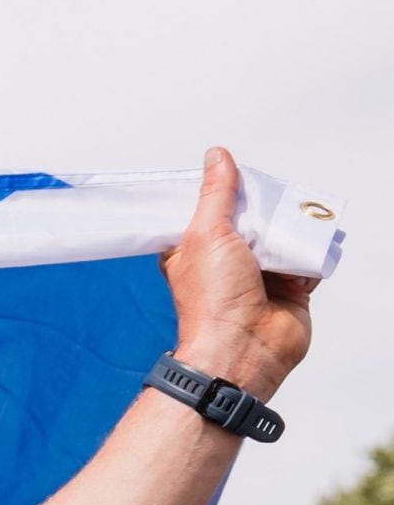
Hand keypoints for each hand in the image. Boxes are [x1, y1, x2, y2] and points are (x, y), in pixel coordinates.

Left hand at [159, 147, 314, 399]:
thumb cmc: (214, 299)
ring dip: (292, 232)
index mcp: (193, 249)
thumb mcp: (206, 233)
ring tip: (297, 221)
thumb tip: (217, 156)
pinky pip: (307, 261)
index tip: (236, 175)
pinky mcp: (290, 288)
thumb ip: (216, 194)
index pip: (208, 211)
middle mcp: (226, 261)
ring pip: (283, 238)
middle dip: (266, 210)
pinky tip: (311, 249)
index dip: (222, 194)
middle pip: (252, 220)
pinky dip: (311, 256)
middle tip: (276, 196)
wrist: (246, 348)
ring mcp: (259, 275)